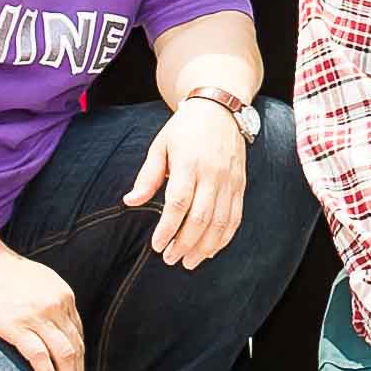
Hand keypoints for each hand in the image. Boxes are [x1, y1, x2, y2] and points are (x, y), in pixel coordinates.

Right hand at [0, 250, 86, 370]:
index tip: (77, 370)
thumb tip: (58, 321)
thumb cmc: (7, 272)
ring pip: (64, 354)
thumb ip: (53, 300)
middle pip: (76, 346)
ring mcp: (38, 318)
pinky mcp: (18, 327)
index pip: (78, 333)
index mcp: (64, 296)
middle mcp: (56, 307)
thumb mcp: (42, 280)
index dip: (80, 356)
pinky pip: (40, 357)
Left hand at [121, 98, 252, 269]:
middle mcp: (212, 174)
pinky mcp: (240, 185)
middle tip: (170, 259)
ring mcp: (230, 181)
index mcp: (189, 163)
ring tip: (189, 262)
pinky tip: (210, 250)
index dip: (168, 228)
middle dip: (185, 243)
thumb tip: (130, 201)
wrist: (221, 109)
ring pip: (221, 222)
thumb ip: (148, 176)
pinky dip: (224, 238)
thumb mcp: (160, 146)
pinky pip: (235, 217)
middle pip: (201, 218)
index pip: (179, 203)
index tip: (157, 245)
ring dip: (204, 247)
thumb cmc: (184, 129)